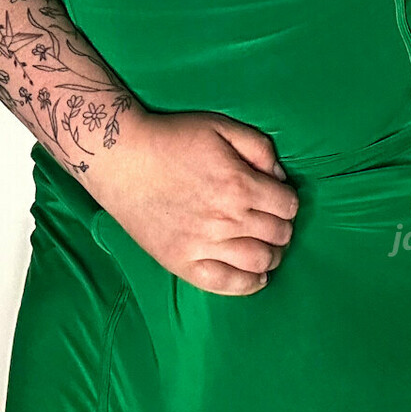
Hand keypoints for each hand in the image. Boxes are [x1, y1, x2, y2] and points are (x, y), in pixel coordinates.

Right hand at [88, 106, 298, 294]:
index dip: (288, 201)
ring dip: (273, 255)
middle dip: (284, 227)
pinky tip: (256, 276)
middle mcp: (227, 218)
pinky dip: (249, 284)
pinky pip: (226, 284)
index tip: (279, 198)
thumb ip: (259, 147)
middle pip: (279, 234)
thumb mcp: (221, 127)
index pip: (288, 205)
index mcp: (239, 184)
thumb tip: (280, 177)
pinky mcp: (182, 263)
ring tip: (267, 246)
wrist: (121, 159)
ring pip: (260, 262)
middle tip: (274, 221)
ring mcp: (204, 245)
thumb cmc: (173, 139)